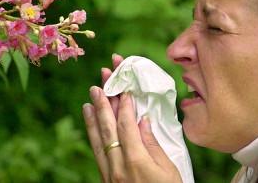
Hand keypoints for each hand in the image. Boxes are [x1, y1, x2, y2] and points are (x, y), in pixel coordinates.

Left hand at [83, 54, 182, 182]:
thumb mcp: (168, 170)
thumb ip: (153, 145)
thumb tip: (143, 121)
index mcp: (136, 161)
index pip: (126, 125)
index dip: (124, 105)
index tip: (123, 87)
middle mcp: (118, 166)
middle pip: (108, 128)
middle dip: (103, 104)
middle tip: (99, 84)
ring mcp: (110, 173)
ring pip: (98, 140)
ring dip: (93, 117)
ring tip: (89, 99)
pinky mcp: (106, 179)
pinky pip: (97, 152)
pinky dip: (94, 135)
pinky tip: (92, 125)